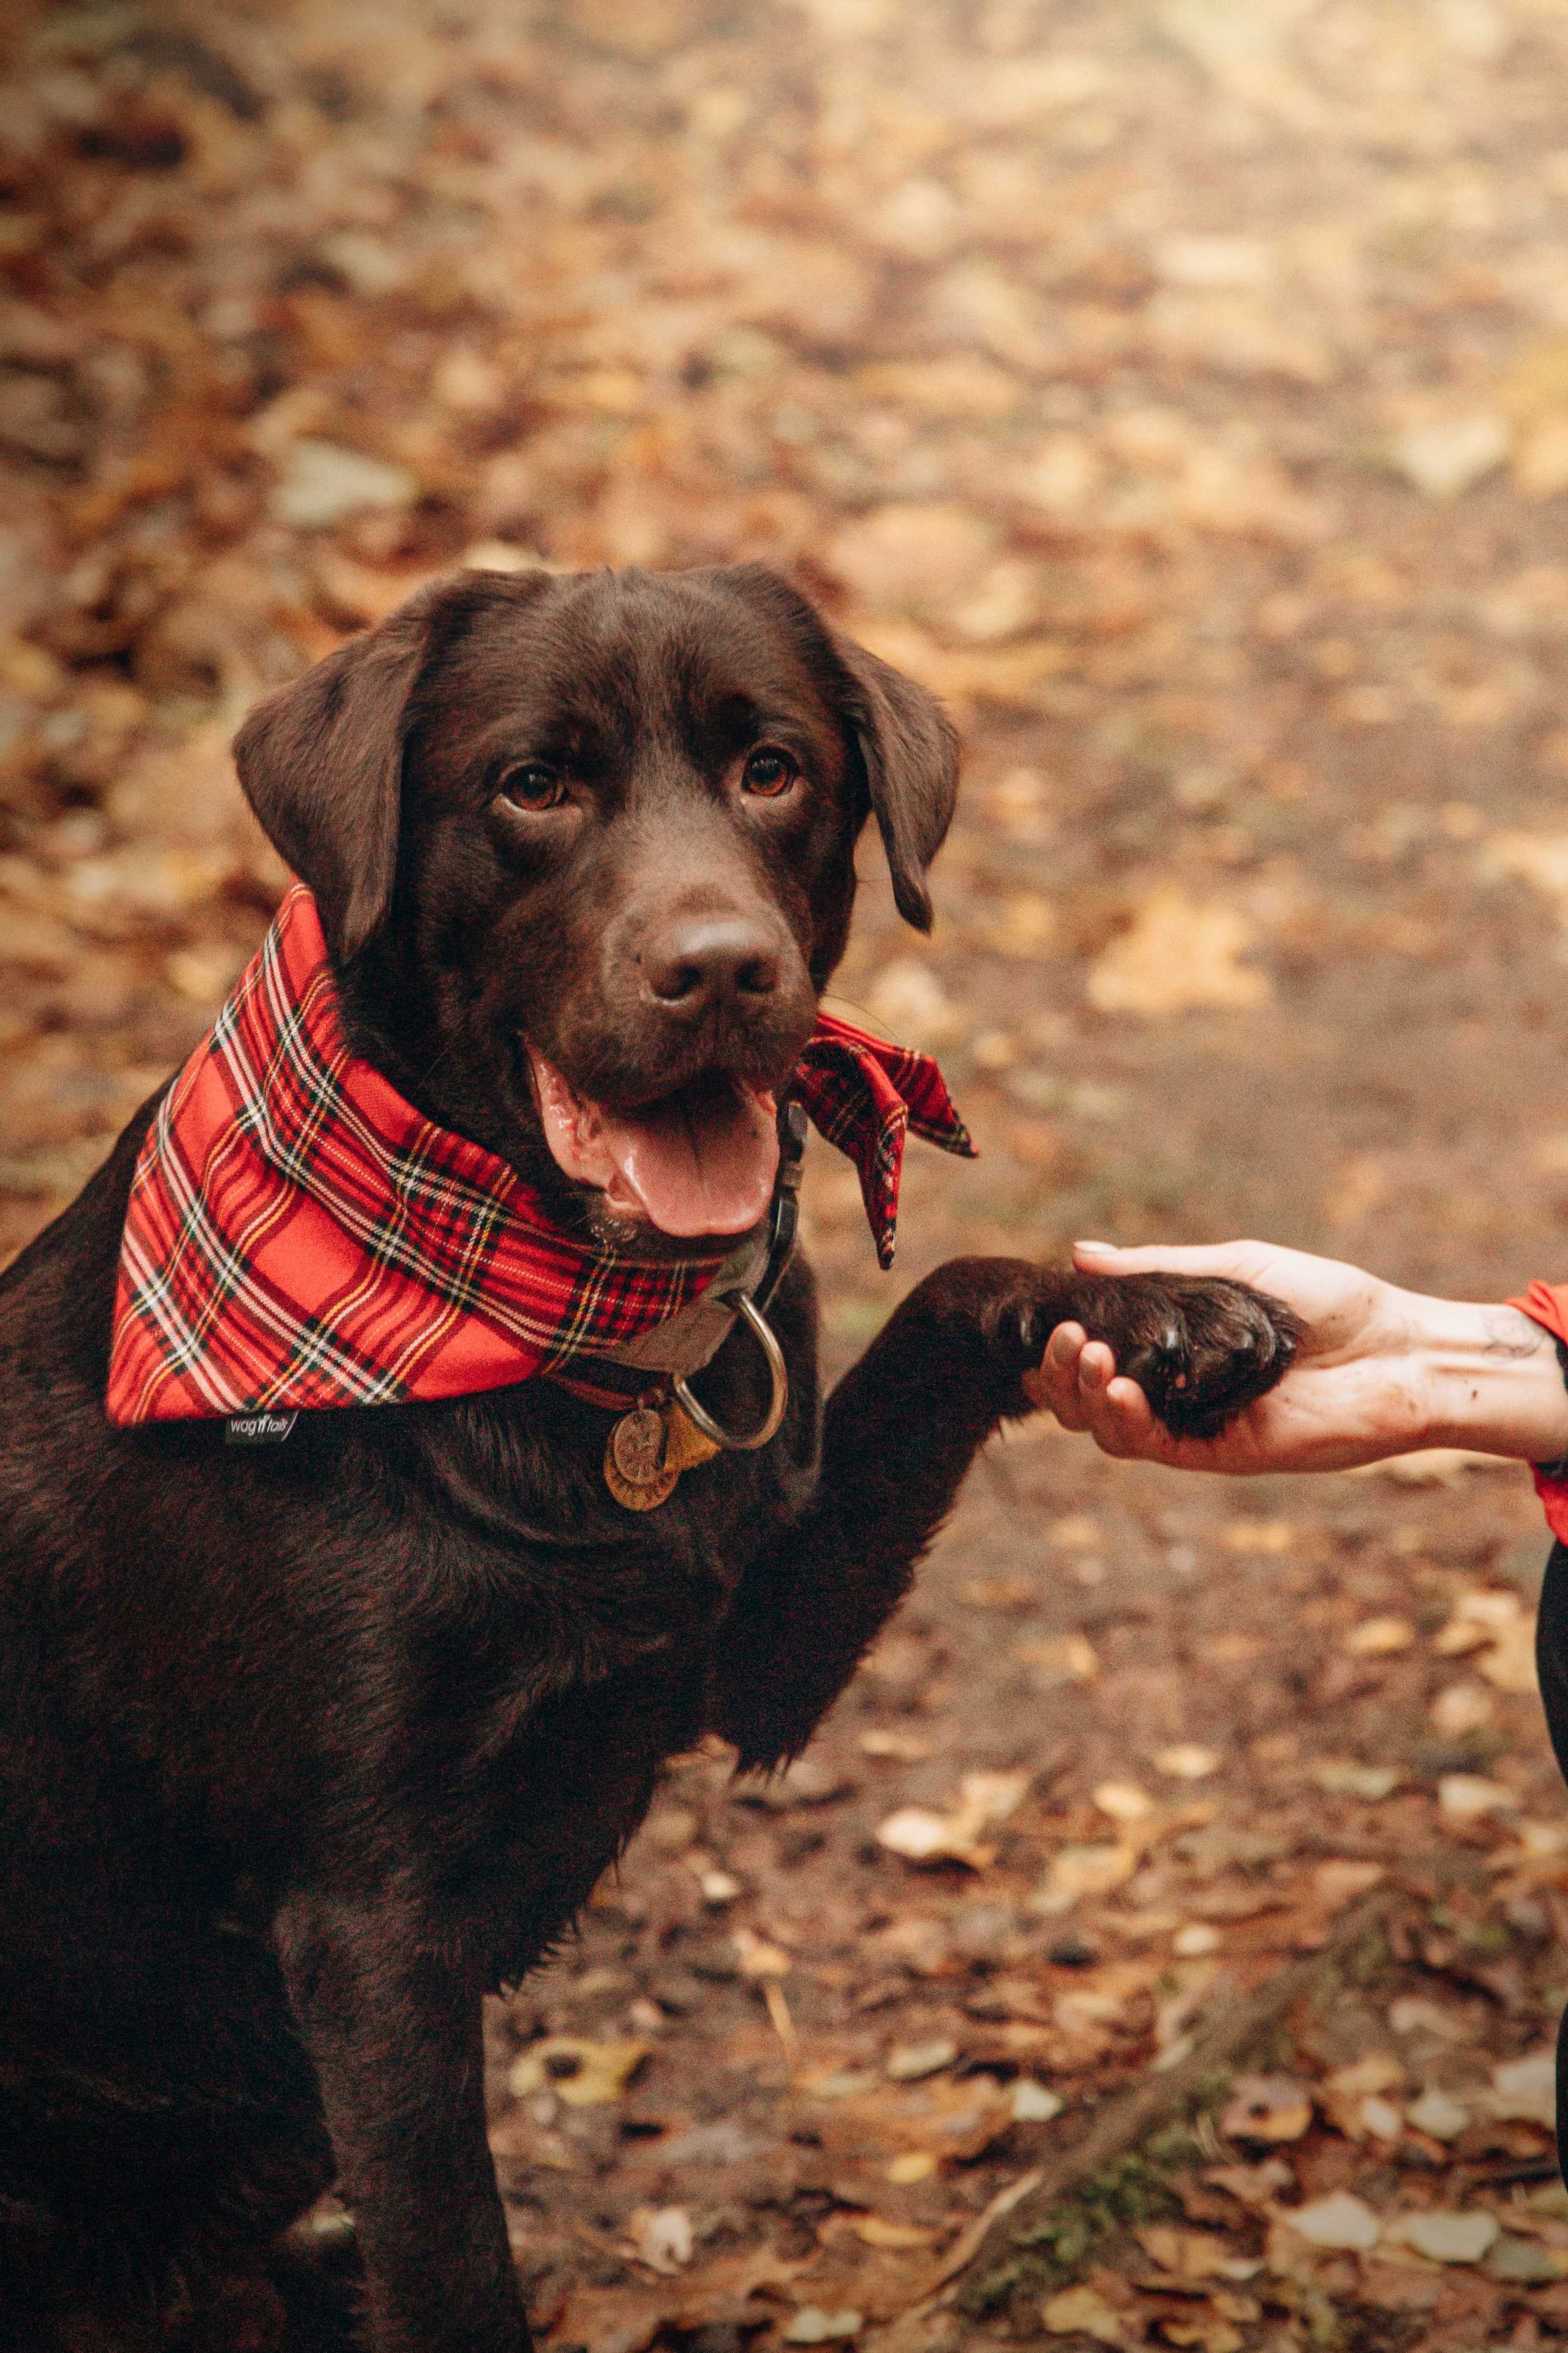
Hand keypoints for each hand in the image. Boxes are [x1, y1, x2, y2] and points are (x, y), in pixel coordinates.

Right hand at [1021, 1239, 1567, 1474]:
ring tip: (1088, 1360)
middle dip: (1061, 1376)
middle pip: (1089, 1403)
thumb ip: (1157, 1269)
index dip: (1062, 1351)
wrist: (1400, 1350)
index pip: (1097, 1361)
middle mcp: (1179, 1394)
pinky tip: (1116, 1393)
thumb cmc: (1330, 1303)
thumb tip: (1078, 1254)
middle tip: (1067, 1341)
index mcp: (1176, 1352)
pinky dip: (1127, 1423)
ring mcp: (1198, 1427)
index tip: (1053, 1323)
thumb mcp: (1235, 1267)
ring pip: (1112, 1433)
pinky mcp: (1224, 1453)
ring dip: (1085, 1399)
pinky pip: (1157, 1450)